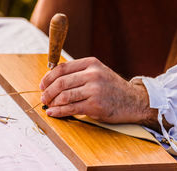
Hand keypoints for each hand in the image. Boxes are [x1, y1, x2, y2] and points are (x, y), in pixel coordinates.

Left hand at [40, 57, 157, 125]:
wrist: (134, 101)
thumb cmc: (112, 88)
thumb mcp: (98, 72)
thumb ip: (79, 72)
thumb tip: (53, 79)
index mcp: (91, 63)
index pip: (62, 68)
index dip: (48, 77)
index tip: (42, 85)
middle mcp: (93, 75)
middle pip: (61, 82)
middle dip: (48, 92)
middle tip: (43, 98)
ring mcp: (94, 90)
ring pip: (64, 96)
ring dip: (52, 102)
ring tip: (48, 105)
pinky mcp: (95, 106)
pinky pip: (71, 109)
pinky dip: (59, 112)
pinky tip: (53, 113)